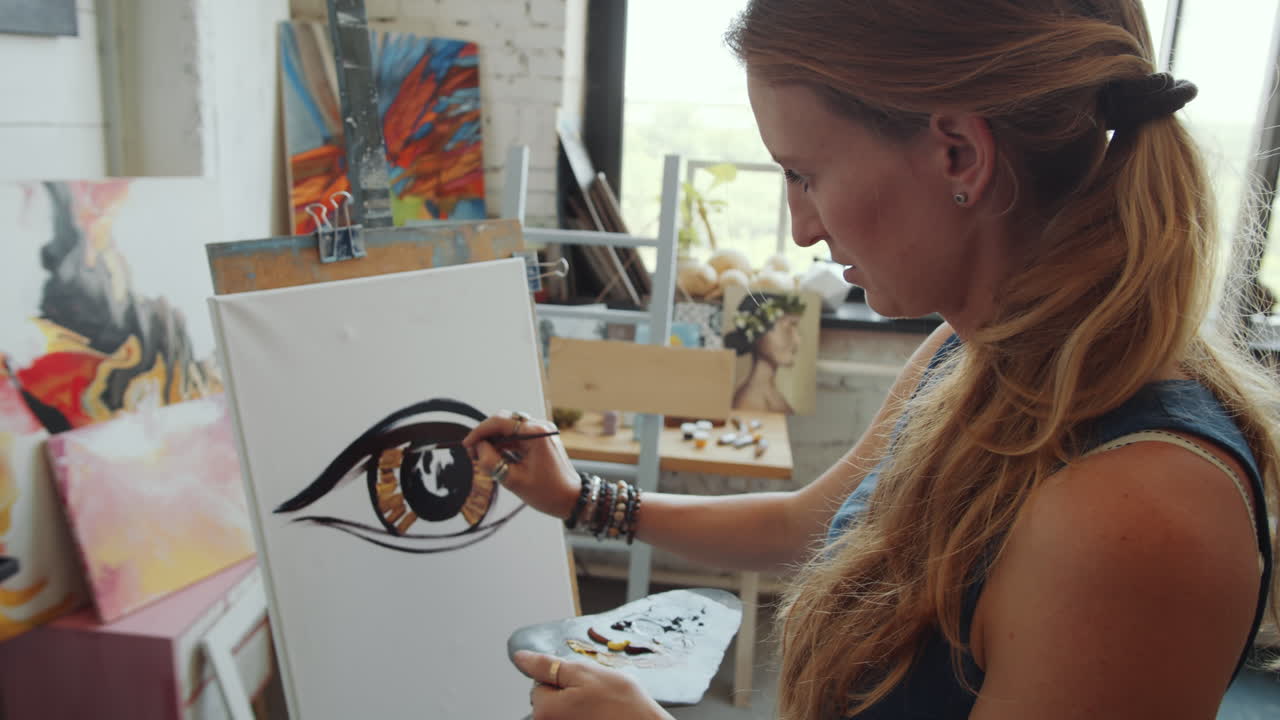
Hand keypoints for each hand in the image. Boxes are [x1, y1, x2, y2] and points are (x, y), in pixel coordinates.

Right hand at [461, 410, 579, 520]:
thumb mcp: (513, 480)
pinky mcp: (542, 439)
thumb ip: (491, 461)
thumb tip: (478, 447)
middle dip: (486, 436)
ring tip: (483, 459)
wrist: (572, 500)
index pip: (499, 422)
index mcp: (536, 433)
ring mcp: (543, 432)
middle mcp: (540, 427)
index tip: (466, 445)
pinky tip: (497, 458)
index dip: (479, 432)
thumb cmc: (548, 493)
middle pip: (504, 422)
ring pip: (510, 429)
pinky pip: (518, 436)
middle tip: (473, 454)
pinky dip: (505, 445)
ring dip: (495, 441)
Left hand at [513, 650, 671, 719]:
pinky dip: (587, 716)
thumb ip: (547, 665)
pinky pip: (576, 718)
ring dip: (580, 706)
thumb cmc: (621, 704)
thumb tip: (520, 658)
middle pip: (550, 700)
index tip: (583, 683)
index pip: (540, 683)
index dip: (563, 678)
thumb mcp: (584, 673)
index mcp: (544, 711)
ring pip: (565, 710)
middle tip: (595, 695)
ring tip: (602, 708)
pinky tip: (602, 717)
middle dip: (570, 693)